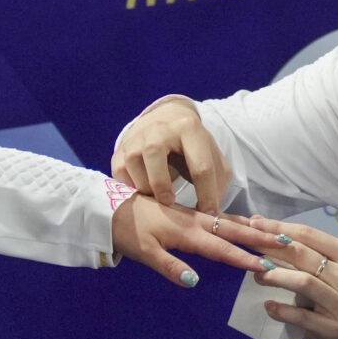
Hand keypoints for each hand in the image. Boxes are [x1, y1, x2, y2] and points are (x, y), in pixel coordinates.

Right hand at [111, 96, 233, 213]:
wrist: (167, 124)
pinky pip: (120, 172)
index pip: (200, 166)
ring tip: (158, 198)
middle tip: (170, 202)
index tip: (209, 214)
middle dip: (162, 183)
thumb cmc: (193, 149)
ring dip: (145, 187)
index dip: (207, 195)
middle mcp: (159, 128)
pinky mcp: (120, 150)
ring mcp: (136, 137)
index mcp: (189, 128)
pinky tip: (144, 192)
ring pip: (134, 162)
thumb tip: (211, 214)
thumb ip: (217, 183)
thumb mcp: (212, 159)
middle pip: (154, 153)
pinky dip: (131, 186)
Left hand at [112, 191, 264, 289]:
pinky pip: (219, 218)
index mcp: (187, 233)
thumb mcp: (144, 252)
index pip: (222, 249)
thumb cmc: (127, 232)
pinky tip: (243, 224)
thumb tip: (195, 282)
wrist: (109, 207)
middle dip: (260, 238)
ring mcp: (193, 216)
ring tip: (275, 232)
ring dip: (252, 228)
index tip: (267, 266)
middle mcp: (195, 222)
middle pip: (233, 231)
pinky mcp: (187, 214)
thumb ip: (170, 267)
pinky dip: (237, 222)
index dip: (244, 258)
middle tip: (286, 242)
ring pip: (229, 222)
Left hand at [209, 216, 337, 338]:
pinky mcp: (331, 327)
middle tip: (250, 248)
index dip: (280, 228)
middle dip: (273, 249)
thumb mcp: (326, 266)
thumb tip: (259, 223)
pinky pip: (301, 316)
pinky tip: (268, 306)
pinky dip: (281, 310)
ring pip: (304, 282)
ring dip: (276, 276)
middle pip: (304, 256)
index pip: (310, 235)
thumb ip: (300, 248)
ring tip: (258, 276)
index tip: (255, 224)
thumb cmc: (332, 291)